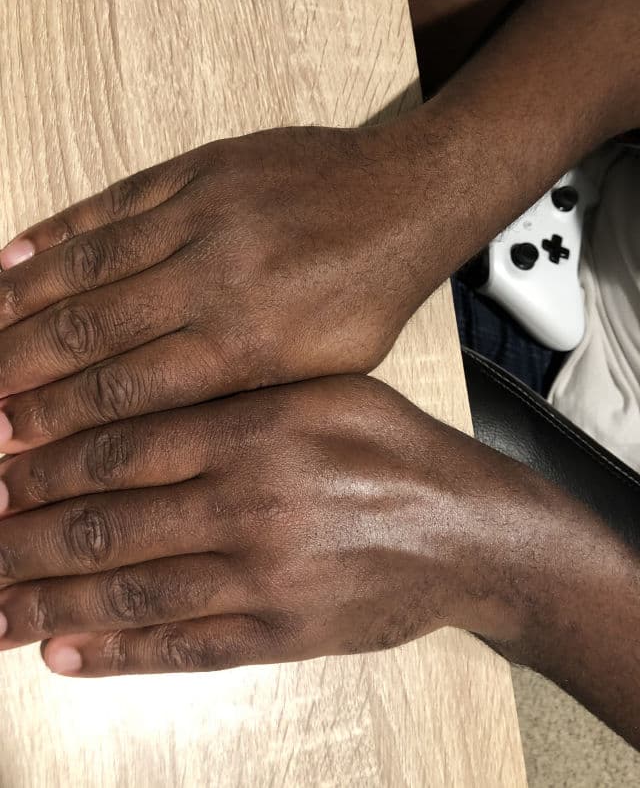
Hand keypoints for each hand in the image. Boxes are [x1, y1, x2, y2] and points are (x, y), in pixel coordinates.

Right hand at [0, 124, 439, 453]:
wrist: (407, 197)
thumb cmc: (370, 296)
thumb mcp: (324, 374)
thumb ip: (240, 398)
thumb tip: (152, 430)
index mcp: (250, 346)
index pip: (127, 394)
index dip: (55, 425)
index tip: (6, 447)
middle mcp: (215, 280)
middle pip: (89, 335)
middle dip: (18, 374)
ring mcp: (202, 216)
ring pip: (86, 267)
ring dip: (17, 305)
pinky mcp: (199, 169)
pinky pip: (111, 205)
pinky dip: (55, 234)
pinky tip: (9, 257)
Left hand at [0, 375, 523, 676]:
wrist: (471, 533)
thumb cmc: (399, 453)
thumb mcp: (326, 394)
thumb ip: (238, 399)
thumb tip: (146, 416)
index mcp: (256, 432)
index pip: (119, 450)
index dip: (45, 464)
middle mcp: (249, 505)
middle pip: (106, 526)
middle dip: (22, 539)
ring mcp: (263, 577)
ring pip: (129, 594)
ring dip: (47, 606)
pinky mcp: (281, 633)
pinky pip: (184, 649)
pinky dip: (118, 656)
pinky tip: (64, 657)